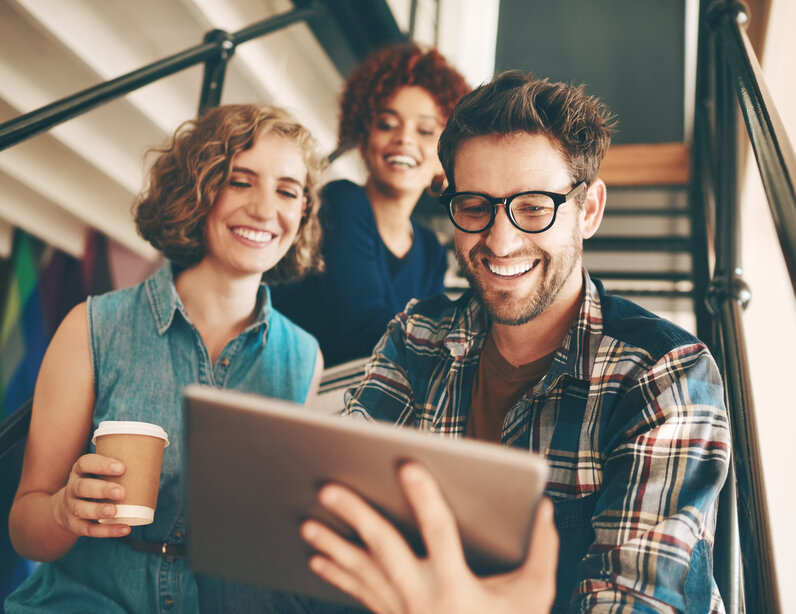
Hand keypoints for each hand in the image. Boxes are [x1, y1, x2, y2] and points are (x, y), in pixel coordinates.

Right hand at [54, 453, 130, 537]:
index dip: (101, 464)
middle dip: (102, 489)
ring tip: (114, 511)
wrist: (65, 509)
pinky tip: (124, 529)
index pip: (86, 463)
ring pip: (81, 508)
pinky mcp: (75, 525)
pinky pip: (89, 529)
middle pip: (83, 487)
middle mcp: (73, 488)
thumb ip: (122, 472)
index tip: (121, 467)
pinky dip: (107, 531)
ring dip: (99, 510)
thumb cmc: (95, 485)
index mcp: (81, 471)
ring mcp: (71, 507)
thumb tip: (155, 471)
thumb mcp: (100, 475)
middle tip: (121, 492)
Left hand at [300, 461, 557, 613]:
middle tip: (328, 487)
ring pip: (361, 573)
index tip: (407, 465)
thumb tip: (544, 509)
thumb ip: (541, 550)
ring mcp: (401, 613)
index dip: (424, 496)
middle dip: (354, 515)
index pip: (438, 532)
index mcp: (457, 588)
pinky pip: (359, 595)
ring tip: (307, 523)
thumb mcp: (534, 597)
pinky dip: (337, 575)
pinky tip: (317, 560)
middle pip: (383, 549)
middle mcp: (422, 599)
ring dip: (332, 547)